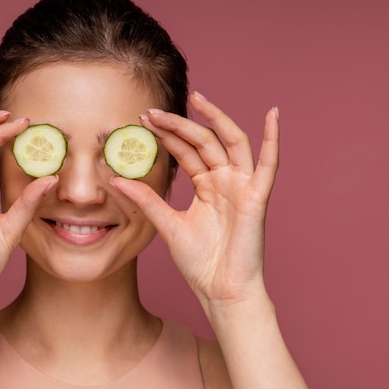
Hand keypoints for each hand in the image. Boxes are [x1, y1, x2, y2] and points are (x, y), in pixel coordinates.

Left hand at [111, 92, 278, 313]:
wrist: (220, 290)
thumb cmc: (199, 262)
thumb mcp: (166, 224)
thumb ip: (146, 200)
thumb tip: (115, 179)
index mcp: (206, 186)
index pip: (186, 151)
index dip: (166, 135)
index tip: (142, 120)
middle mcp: (225, 181)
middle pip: (203, 141)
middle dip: (178, 125)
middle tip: (152, 112)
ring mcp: (242, 187)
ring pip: (231, 142)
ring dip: (215, 119)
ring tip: (196, 98)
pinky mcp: (256, 198)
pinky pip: (268, 164)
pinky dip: (274, 139)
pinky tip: (272, 115)